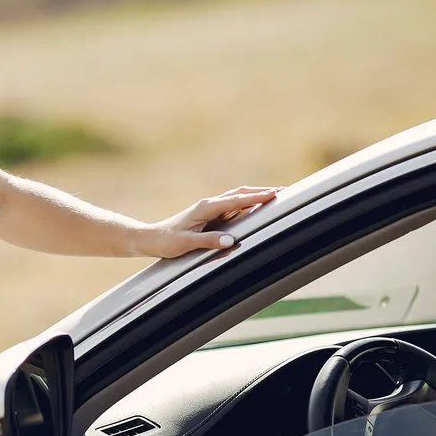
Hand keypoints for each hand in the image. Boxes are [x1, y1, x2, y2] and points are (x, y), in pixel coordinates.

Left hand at [141, 186, 279, 258]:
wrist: (151, 239)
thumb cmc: (167, 241)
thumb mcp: (186, 243)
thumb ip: (208, 241)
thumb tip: (230, 241)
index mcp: (206, 207)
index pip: (237, 200)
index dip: (257, 197)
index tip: (275, 193)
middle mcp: (210, 204)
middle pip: (241, 194)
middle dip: (262, 192)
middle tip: (284, 191)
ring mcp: (210, 209)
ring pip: (238, 199)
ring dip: (256, 196)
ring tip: (277, 195)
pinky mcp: (210, 215)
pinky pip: (233, 207)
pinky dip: (248, 204)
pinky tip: (258, 206)